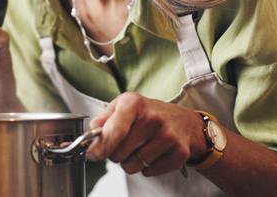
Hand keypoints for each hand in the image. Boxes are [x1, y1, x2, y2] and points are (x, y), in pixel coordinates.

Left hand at [85, 92, 206, 175]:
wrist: (184, 121)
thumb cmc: (149, 114)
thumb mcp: (124, 106)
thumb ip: (105, 118)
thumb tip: (93, 130)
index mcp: (134, 103)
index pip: (115, 131)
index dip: (100, 147)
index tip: (93, 154)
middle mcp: (152, 117)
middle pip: (119, 153)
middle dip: (116, 154)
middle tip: (125, 145)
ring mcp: (168, 135)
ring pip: (133, 165)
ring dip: (131, 162)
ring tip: (139, 148)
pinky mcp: (179, 152)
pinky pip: (150, 172)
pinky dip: (147, 168)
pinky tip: (153, 155)